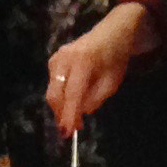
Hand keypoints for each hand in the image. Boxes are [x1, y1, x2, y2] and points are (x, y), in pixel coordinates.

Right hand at [46, 6, 147, 130]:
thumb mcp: (112, 82)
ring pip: (53, 91)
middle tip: (74, 128)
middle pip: (55, 93)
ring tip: (75, 117)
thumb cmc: (114, 59)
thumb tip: (80, 112)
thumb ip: (96, 99)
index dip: (69, 114)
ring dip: (61, 107)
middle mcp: (64, 58)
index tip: (68, 132)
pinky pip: (54, 85)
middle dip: (62, 113)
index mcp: (82, 61)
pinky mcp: (52, 61)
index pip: (72, 93)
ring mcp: (56, 58)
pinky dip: (61, 97)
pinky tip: (73, 100)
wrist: (110, 34)